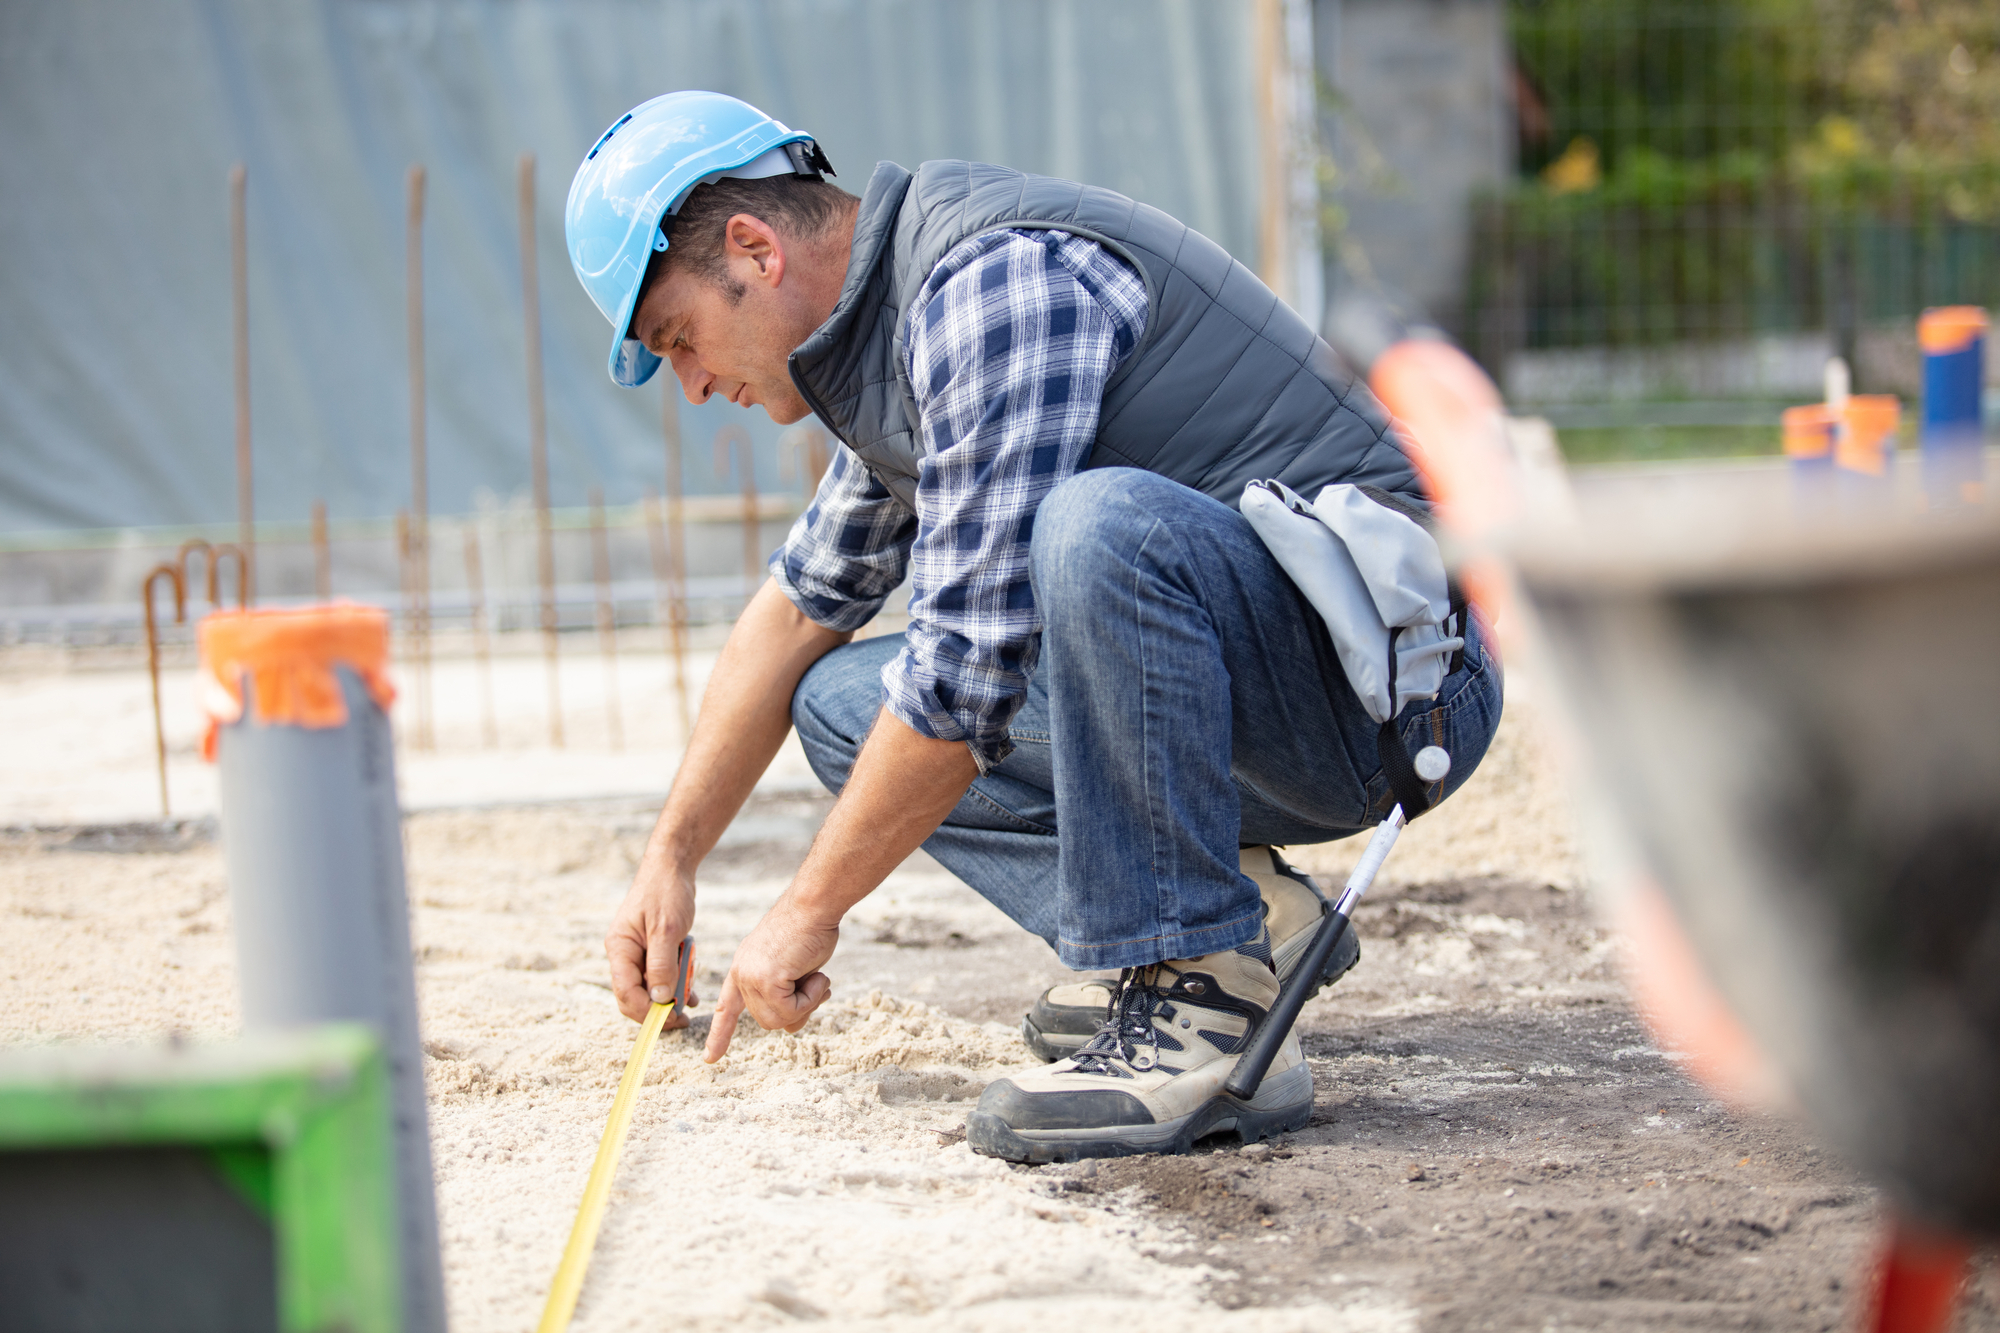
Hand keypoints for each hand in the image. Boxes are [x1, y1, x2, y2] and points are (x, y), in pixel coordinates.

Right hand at [604, 865, 699, 1025]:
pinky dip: (674, 982)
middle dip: (658, 1009)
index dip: (647, 1012)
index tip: (672, 1020)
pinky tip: (690, 989)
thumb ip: (662, 965)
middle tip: (683, 1018)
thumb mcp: (667, 929)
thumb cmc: (666, 892)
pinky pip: (659, 974)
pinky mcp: (651, 948)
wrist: (672, 866)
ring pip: (649, 987)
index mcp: (620, 948)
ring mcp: (636, 951)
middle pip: (634, 995)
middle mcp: (624, 953)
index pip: (625, 993)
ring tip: (692, 1000)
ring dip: (669, 995)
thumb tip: (661, 1000)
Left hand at [704, 891, 839, 1060]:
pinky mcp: (766, 979)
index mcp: (743, 967)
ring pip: (779, 1020)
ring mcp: (750, 977)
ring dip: (807, 1003)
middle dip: (798, 1009)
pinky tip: (816, 974)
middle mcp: (741, 973)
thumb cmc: (810, 929)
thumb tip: (789, 1027)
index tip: (710, 1057)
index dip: (721, 1033)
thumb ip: (787, 995)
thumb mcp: (795, 969)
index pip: (728, 1006)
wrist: (813, 905)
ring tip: (815, 976)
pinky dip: (811, 998)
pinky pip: (792, 1010)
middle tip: (817, 983)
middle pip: (768, 1020)